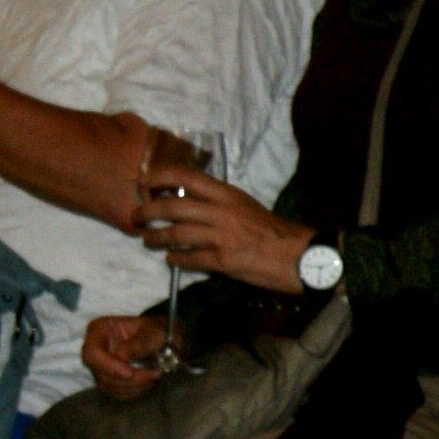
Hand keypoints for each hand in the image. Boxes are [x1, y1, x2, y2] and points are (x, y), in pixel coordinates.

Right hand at [80, 315, 168, 399]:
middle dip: (127, 379)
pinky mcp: (108, 378)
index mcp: (99, 330)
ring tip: (153, 377)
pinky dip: (133, 391)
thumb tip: (121, 357)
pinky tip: (148, 383)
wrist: (159, 338)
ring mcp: (99, 365)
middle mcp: (95, 349)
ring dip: (133, 387)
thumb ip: (138, 343)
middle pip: (99, 372)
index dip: (108, 366)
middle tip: (152, 375)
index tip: (130, 373)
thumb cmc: (153, 330)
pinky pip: (116, 392)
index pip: (91, 353)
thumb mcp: (152, 332)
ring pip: (107, 385)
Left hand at [135, 167, 311, 293]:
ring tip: (147, 240)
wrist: (303, 256)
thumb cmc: (276, 232)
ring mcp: (222, 237)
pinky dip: (175, 259)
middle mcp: (222, 212)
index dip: (158, 177)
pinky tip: (171, 260)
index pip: (185, 177)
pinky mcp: (224, 261)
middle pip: (171, 207)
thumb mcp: (247, 207)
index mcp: (228, 195)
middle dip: (146, 211)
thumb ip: (220, 204)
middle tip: (135, 217)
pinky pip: (189, 258)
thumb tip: (189, 204)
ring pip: (175, 234)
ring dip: (155, 237)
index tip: (143, 183)